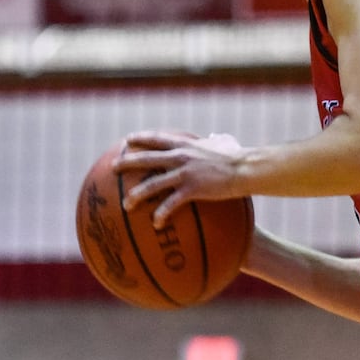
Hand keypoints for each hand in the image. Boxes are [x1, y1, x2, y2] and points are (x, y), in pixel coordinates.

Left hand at [116, 130, 248, 228]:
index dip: (141, 138)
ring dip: (136, 194)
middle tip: (113, 167)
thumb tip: (214, 136)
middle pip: (147, 158)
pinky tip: (156, 223)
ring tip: (125, 203)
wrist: (246, 168)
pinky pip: (171, 203)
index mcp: (187, 145)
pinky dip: (161, 213)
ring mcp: (185, 173)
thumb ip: (217, 139)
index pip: (158, 138)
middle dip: (127, 162)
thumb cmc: (239, 156)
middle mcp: (181, 157)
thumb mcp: (226, 142)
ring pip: (152, 183)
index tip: (128, 140)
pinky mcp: (192, 189)